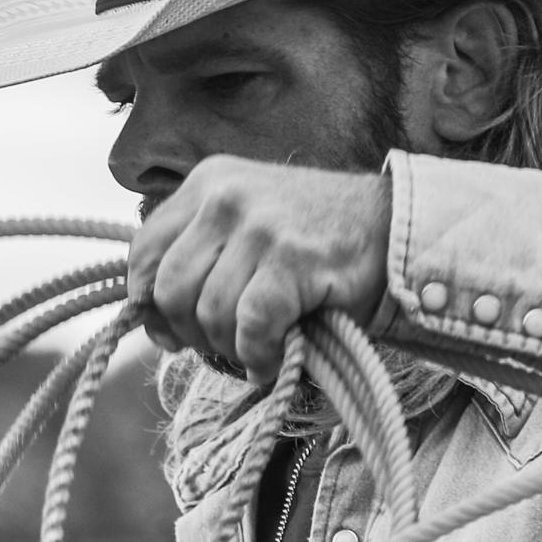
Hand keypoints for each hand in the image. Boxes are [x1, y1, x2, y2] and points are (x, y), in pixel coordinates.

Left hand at [126, 159, 390, 382]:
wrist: (398, 230)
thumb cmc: (315, 241)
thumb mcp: (245, 224)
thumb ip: (197, 251)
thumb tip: (144, 310)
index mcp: (208, 181)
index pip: (144, 250)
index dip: (147, 302)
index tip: (169, 332)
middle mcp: (226, 196)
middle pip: (169, 288)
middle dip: (189, 332)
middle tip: (221, 345)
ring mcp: (261, 225)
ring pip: (209, 312)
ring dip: (229, 347)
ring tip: (255, 349)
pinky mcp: (293, 258)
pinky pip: (250, 325)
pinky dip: (258, 355)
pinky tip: (272, 359)